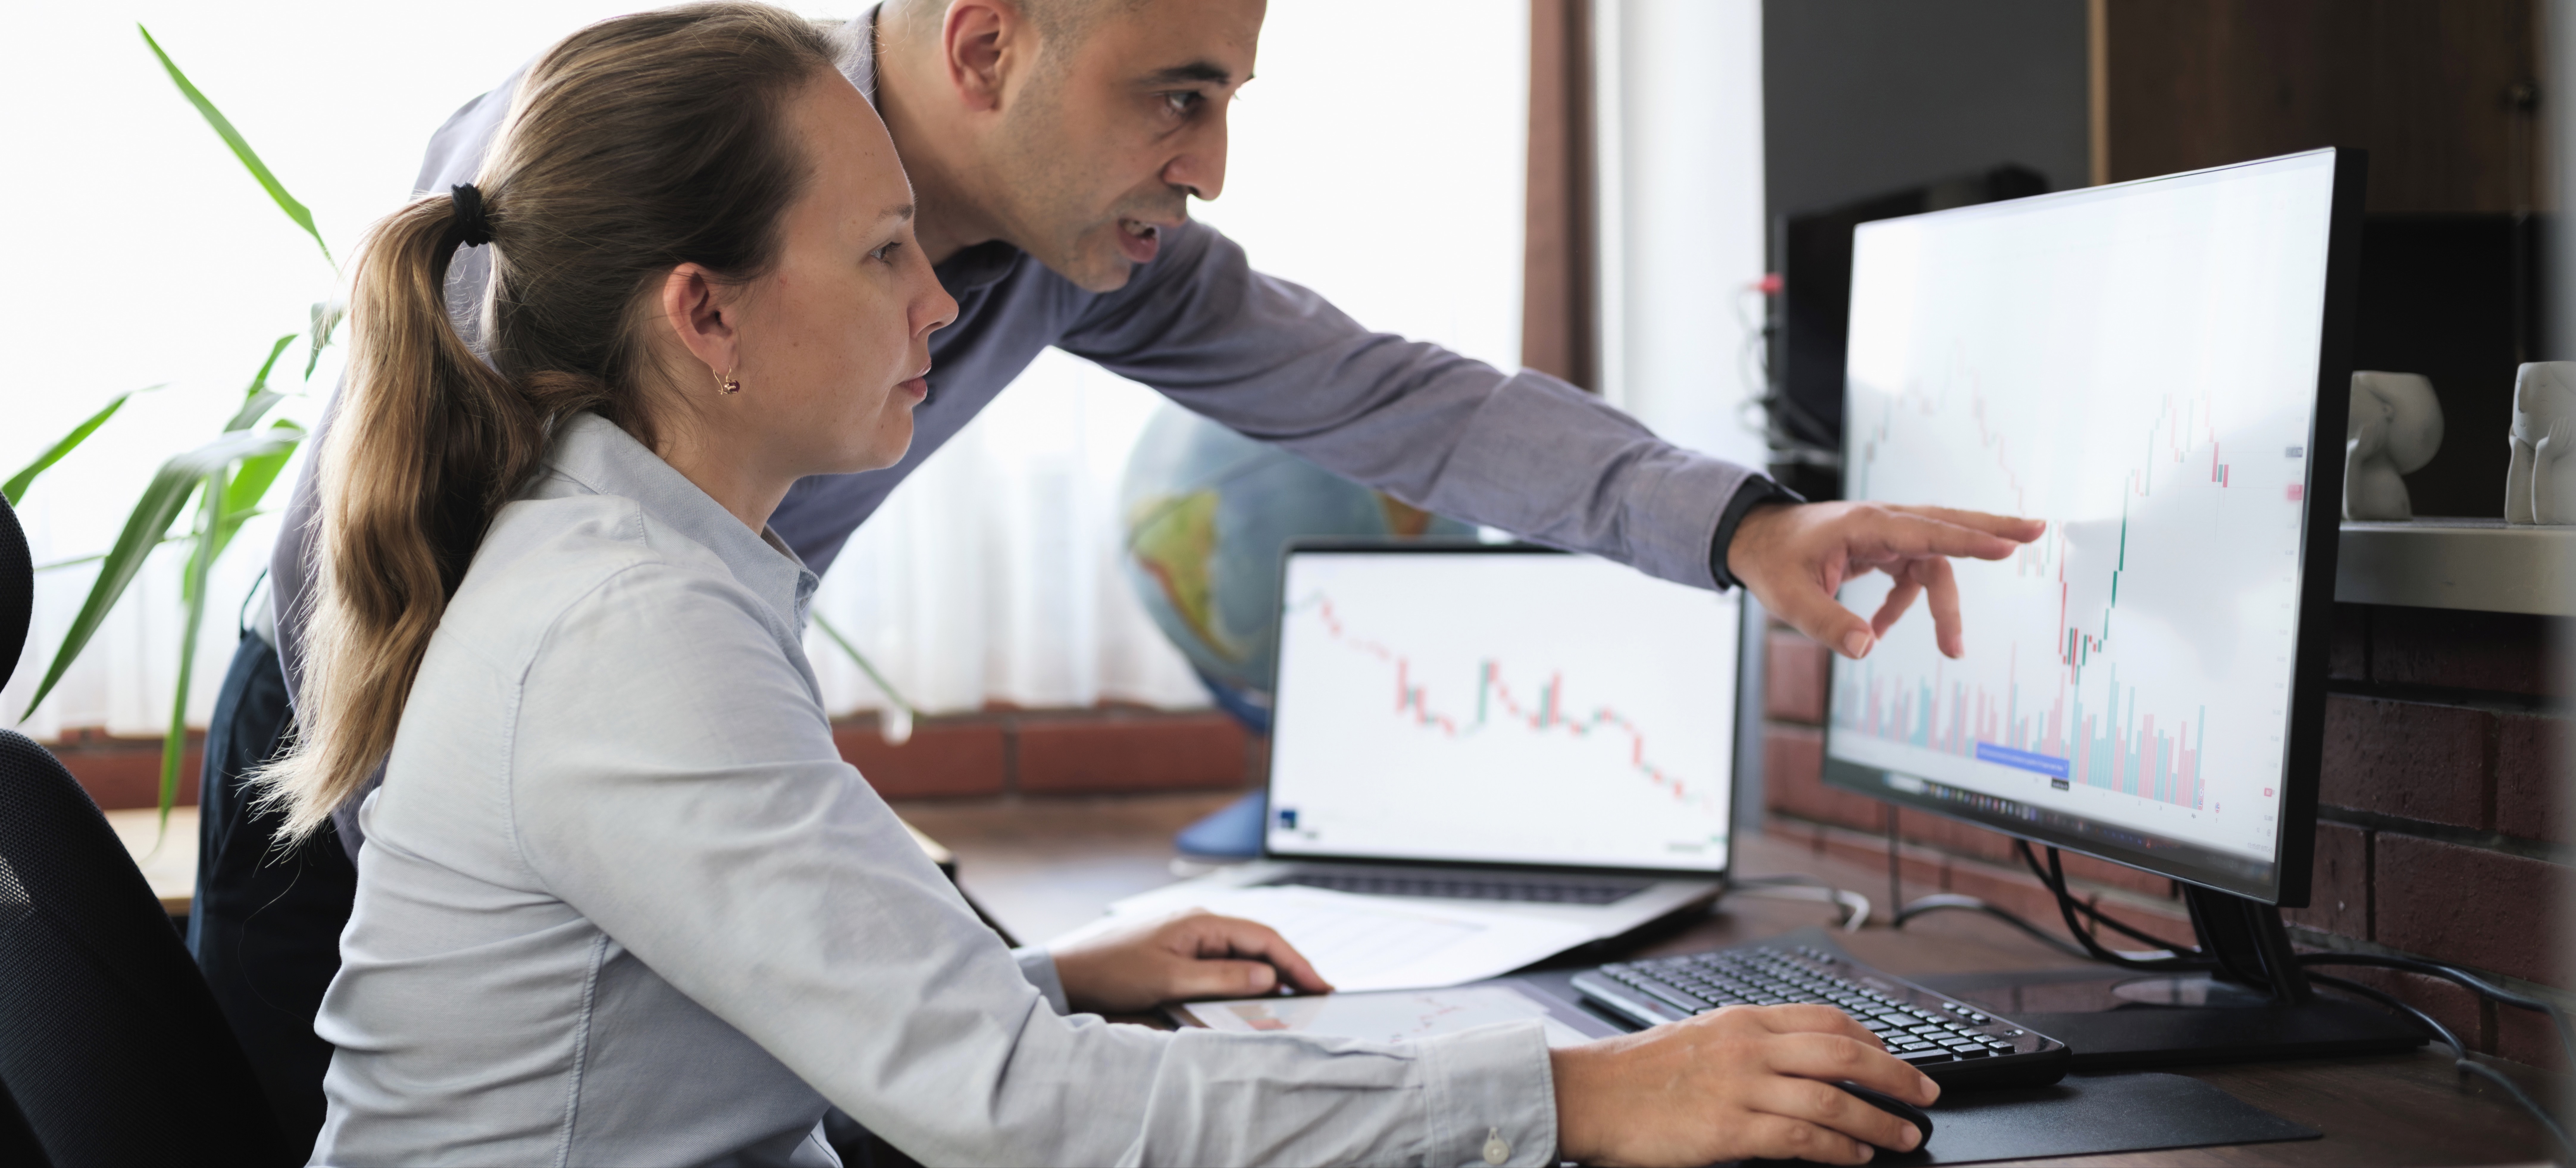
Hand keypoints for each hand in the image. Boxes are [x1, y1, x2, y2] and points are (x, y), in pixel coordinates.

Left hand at [1049, 909, 1332, 1012]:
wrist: (1068, 971)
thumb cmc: (1111, 970)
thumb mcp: (1169, 978)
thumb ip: (1220, 978)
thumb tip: (1267, 976)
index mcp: (1201, 922)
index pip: (1264, 938)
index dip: (1296, 962)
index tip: (1321, 985)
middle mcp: (1200, 924)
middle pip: (1258, 944)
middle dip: (1289, 969)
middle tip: (1317, 995)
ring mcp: (1190, 937)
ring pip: (1242, 955)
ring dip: (1267, 975)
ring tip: (1293, 1000)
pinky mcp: (1180, 952)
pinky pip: (1222, 963)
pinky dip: (1243, 979)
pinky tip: (1252, 996)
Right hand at [1551, 1004, 1938, 1165]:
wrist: (1588, 1095)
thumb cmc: (1637, 1073)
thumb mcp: (1699, 1037)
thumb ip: (1748, 1044)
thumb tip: (1797, 1061)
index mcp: (1742, 1021)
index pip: (1825, 1019)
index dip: (1872, 1040)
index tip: (1897, 1059)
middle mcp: (1748, 1047)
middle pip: (1843, 1052)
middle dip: (1896, 1075)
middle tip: (1926, 1095)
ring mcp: (1740, 1087)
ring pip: (1832, 1097)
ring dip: (1879, 1121)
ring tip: (1904, 1136)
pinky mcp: (1728, 1129)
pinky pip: (1802, 1137)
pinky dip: (1838, 1148)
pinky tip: (1855, 1156)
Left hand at [1728, 501, 2045, 658]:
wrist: (1754, 540)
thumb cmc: (1772, 562)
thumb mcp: (1789, 598)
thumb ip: (1828, 624)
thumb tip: (1867, 649)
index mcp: (1866, 525)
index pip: (1927, 531)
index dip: (1968, 540)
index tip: (2008, 545)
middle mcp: (1883, 524)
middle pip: (1949, 525)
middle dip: (1992, 530)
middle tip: (2038, 532)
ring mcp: (1885, 535)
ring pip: (1934, 561)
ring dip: (1942, 605)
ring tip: (1952, 649)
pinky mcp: (1881, 549)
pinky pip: (1908, 577)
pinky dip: (1902, 606)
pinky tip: (1878, 630)